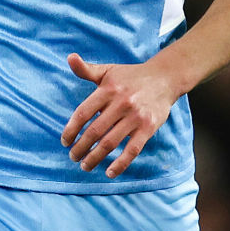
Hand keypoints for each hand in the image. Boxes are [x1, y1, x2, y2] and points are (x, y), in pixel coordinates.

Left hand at [60, 54, 182, 177]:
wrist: (164, 78)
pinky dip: (120, 164)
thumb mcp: (108, 71)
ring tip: (85, 166)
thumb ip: (86, 70)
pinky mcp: (148, 128)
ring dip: (95, 158)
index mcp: (108, 89)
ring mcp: (135, 117)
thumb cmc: (131, 77)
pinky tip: (109, 173)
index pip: (83, 113)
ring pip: (110, 143)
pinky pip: (132, 150)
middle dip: (80, 147)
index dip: (71, 129)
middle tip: (73, 157)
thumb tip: (70, 58)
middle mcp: (121, 103)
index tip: (65, 141)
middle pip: (95, 131)